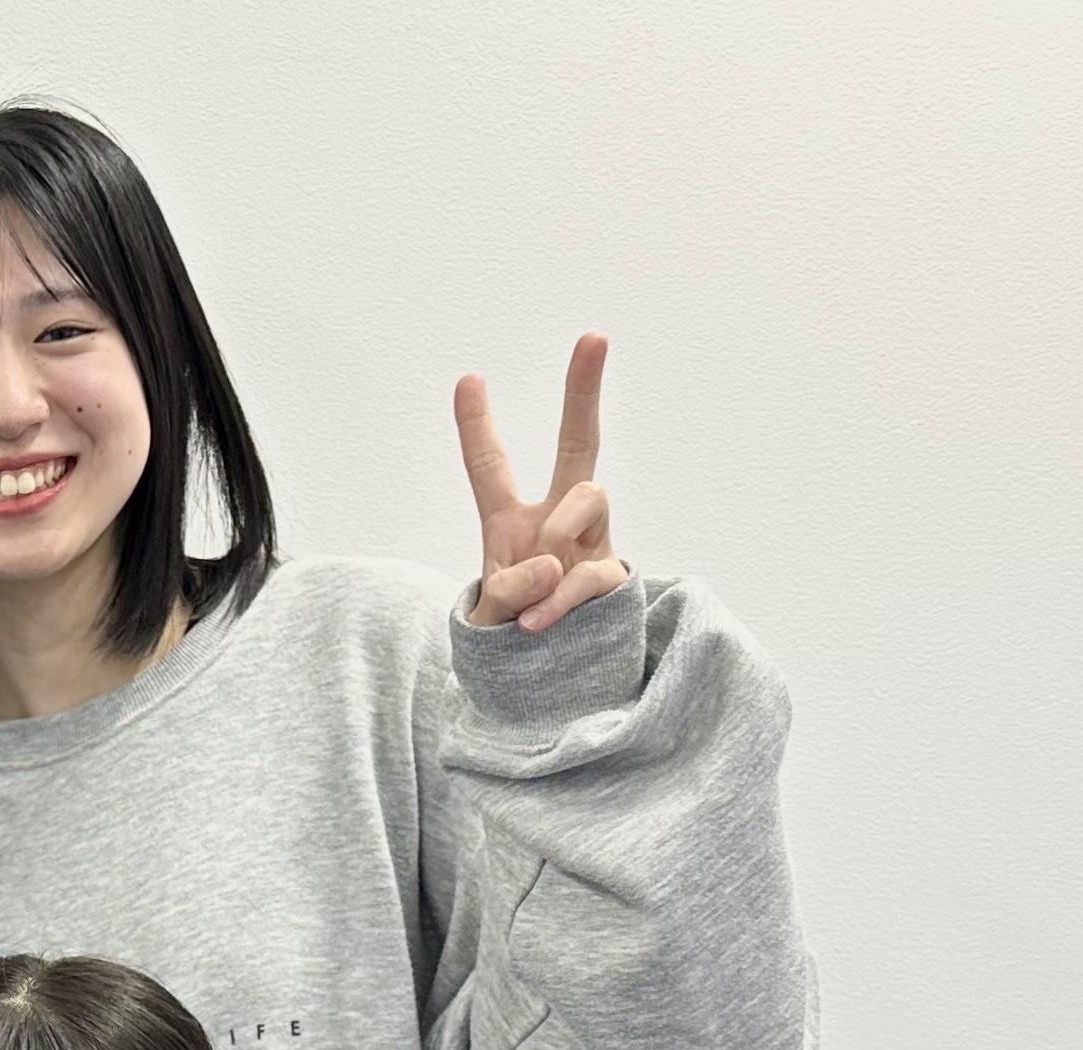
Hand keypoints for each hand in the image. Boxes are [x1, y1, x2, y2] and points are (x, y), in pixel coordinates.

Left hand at [456, 332, 630, 633]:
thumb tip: (549, 565)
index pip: (490, 466)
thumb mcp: (490, 617)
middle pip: (579, 442)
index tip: (469, 377)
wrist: (554, 682)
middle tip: (595, 334)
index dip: (477, 424)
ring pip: (589, 495)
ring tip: (536, 586)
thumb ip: (506, 591)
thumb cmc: (513, 637)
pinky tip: (534, 624)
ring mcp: (592, 542)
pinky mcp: (613, 574)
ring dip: (558, 532)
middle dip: (584, 388)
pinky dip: (558, 598)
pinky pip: (591, 567)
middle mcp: (558, 518)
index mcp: (510, 520)